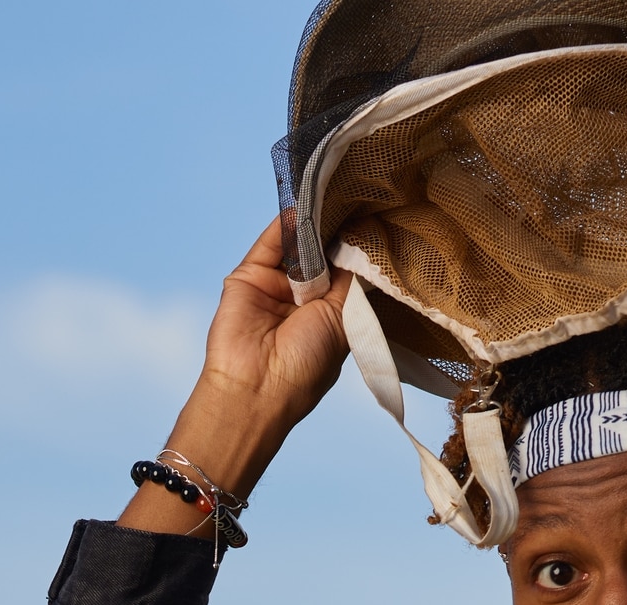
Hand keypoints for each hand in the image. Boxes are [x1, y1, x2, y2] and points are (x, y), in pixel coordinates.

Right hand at [119, 216, 350, 535]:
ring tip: (336, 194)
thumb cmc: (306, 366)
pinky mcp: (248, 276)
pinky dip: (285, 223)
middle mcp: (302, 300)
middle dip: (338, 232)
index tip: (378, 220)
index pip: (345, 272)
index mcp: (329, 316)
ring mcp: (274, 286)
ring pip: (296, 246)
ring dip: (314, 223)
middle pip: (322, 254)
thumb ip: (349, 279)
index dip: (358, 249)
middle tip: (361, 198)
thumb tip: (362, 241)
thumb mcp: (342, 318)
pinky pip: (270, 243)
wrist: (256, 387)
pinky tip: (304, 204)